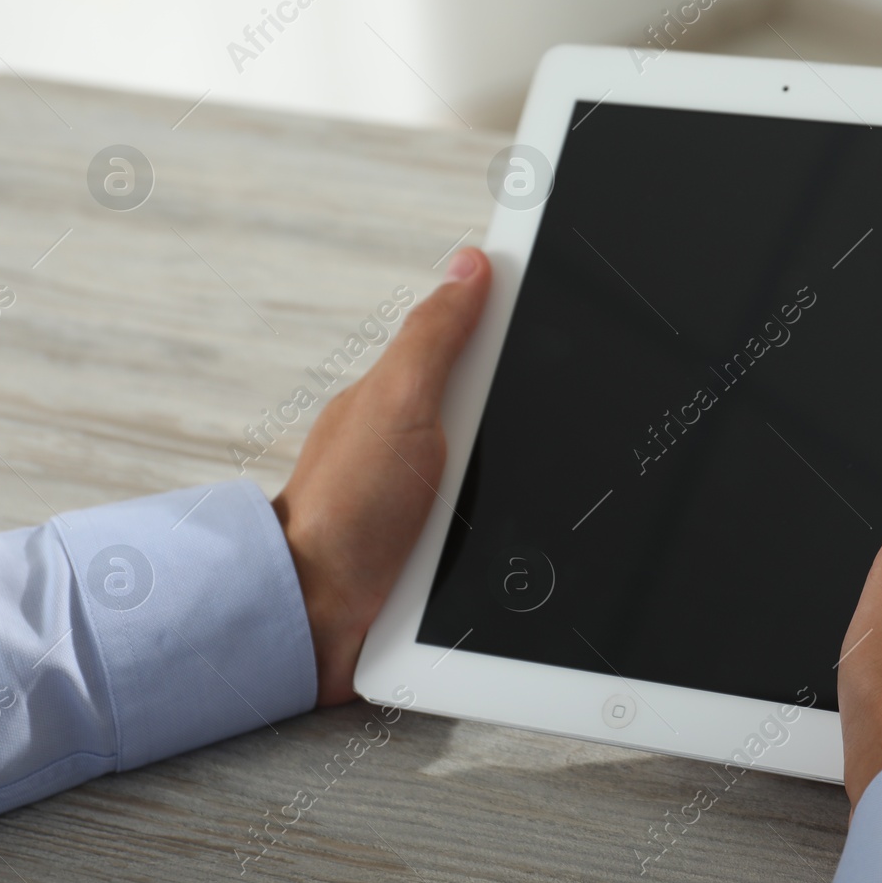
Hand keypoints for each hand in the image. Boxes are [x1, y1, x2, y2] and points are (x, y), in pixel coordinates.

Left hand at [272, 248, 491, 705]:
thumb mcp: (398, 404)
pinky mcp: (450, 545)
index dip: (525, 319)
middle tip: (500, 452)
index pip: (485, 335)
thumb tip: (471, 263)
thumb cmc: (343, 513)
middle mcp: (426, 437)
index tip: (562, 303)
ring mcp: (439, 492)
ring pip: (517, 471)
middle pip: (514, 408)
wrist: (318, 619)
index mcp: (411, 391)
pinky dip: (509, 537)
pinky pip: (506, 527)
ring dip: (522, 494)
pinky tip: (504, 547)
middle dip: (532, 427)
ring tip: (493, 512)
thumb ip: (435, 337)